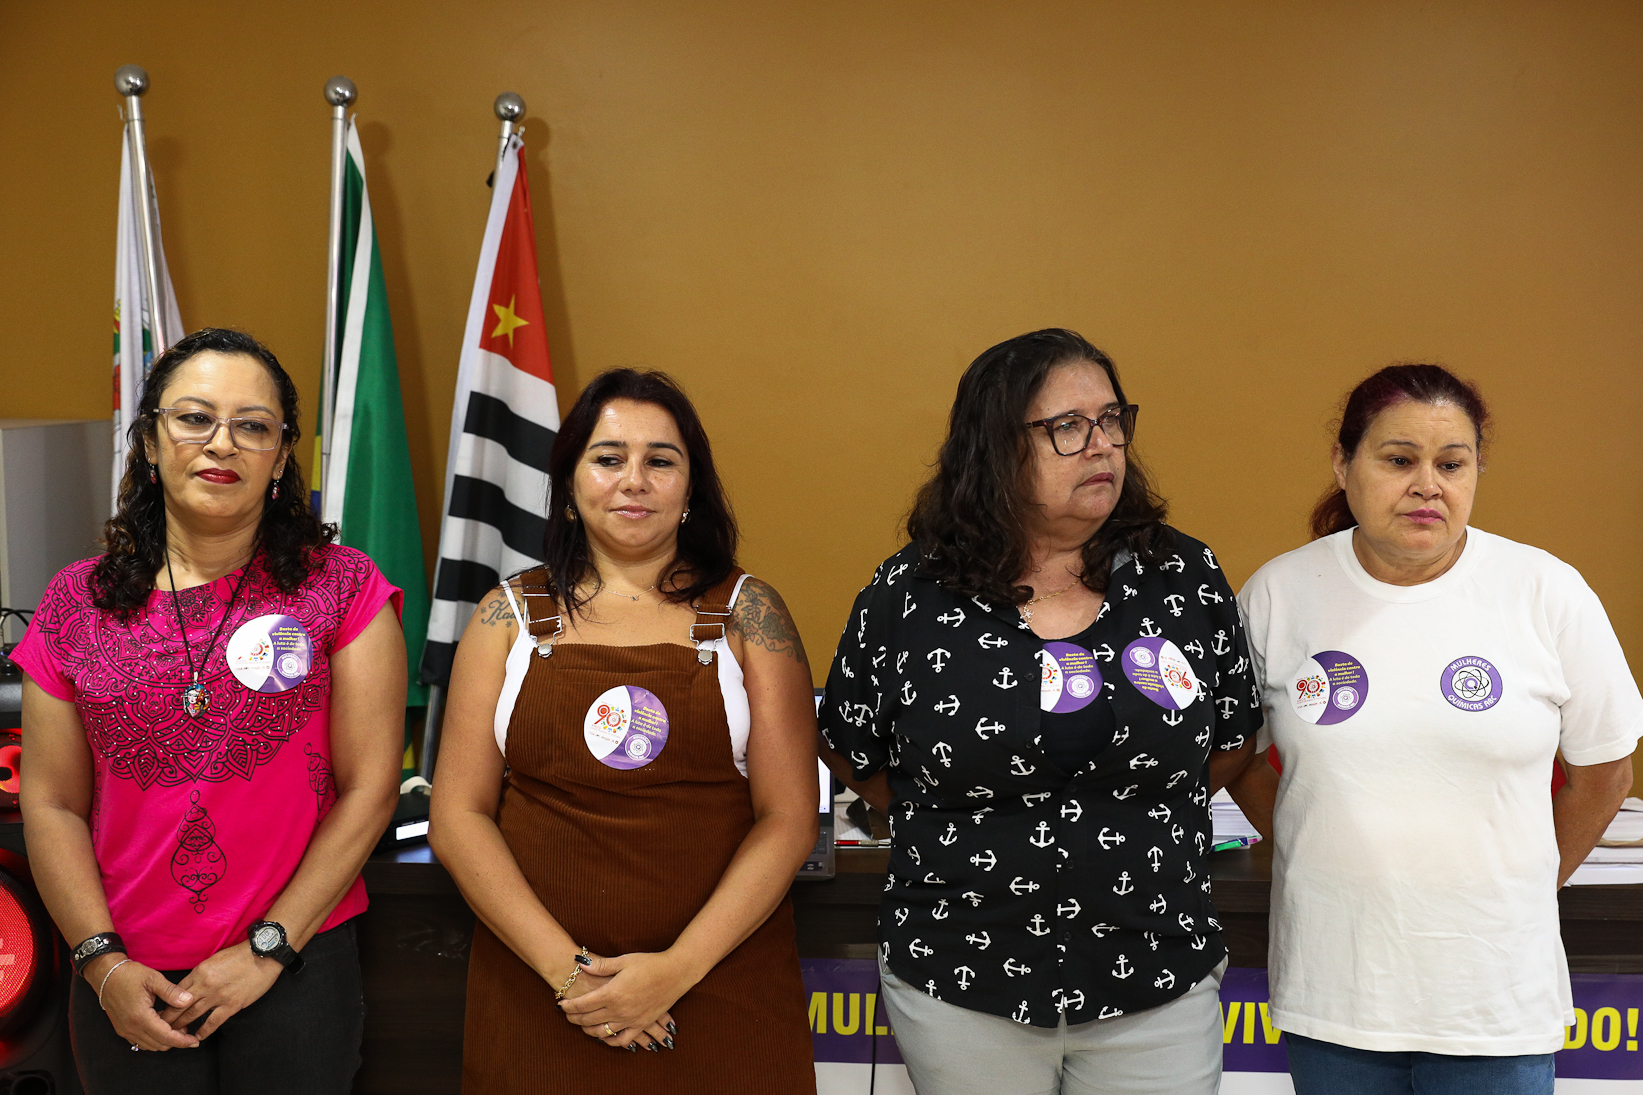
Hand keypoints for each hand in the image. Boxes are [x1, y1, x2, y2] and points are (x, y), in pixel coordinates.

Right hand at [85, 953, 198, 1051]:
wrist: (106, 975)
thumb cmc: (129, 975)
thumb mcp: (154, 979)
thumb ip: (172, 992)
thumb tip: (188, 1001)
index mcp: (140, 1017)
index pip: (165, 1037)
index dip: (182, 1041)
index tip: (195, 1042)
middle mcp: (131, 1028)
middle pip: (158, 1045)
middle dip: (175, 1042)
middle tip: (188, 1030)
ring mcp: (125, 1030)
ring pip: (149, 1045)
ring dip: (164, 1040)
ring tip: (177, 1026)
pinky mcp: (122, 1029)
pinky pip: (140, 1041)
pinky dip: (154, 1038)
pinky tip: (161, 1024)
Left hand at [157, 941, 283, 1040]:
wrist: (263, 955)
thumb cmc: (240, 954)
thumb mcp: (215, 958)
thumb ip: (201, 973)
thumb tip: (192, 985)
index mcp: (199, 972)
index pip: (176, 991)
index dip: (167, 1003)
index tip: (161, 1011)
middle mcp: (205, 985)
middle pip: (180, 1005)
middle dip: (169, 1018)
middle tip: (160, 1027)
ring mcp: (218, 996)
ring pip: (192, 1015)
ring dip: (182, 1026)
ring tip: (174, 1034)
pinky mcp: (231, 1004)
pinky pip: (213, 1022)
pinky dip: (203, 1031)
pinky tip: (198, 1036)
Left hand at [558, 951, 683, 1050]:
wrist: (676, 972)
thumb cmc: (650, 963)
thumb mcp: (624, 960)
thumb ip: (601, 965)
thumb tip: (581, 963)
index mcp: (612, 993)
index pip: (582, 1005)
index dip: (569, 1006)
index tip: (560, 1005)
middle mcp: (619, 1010)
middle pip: (588, 1020)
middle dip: (574, 1018)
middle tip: (567, 1015)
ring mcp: (631, 1020)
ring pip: (602, 1032)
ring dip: (588, 1031)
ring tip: (582, 1025)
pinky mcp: (642, 1024)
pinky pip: (623, 1040)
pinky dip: (611, 1041)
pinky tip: (605, 1036)